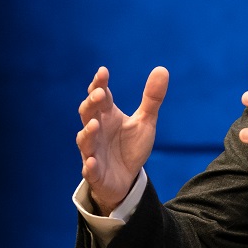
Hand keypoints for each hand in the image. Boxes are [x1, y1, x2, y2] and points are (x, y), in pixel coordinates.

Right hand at [77, 66, 167, 214]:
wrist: (126, 178)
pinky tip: (93, 161)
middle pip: (87, 114)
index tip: (103, 71)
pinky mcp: (95, 172)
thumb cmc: (130, 146)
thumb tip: (162, 69)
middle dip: (91, 104)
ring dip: (88, 132)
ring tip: (95, 125)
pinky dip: (90, 165)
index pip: (100, 97)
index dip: (99, 84)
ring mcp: (93, 151)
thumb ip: (152, 98)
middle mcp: (96, 131)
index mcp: (107, 116)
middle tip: (99, 94)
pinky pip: (90, 169)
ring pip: (85, 140)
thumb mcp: (145, 121)